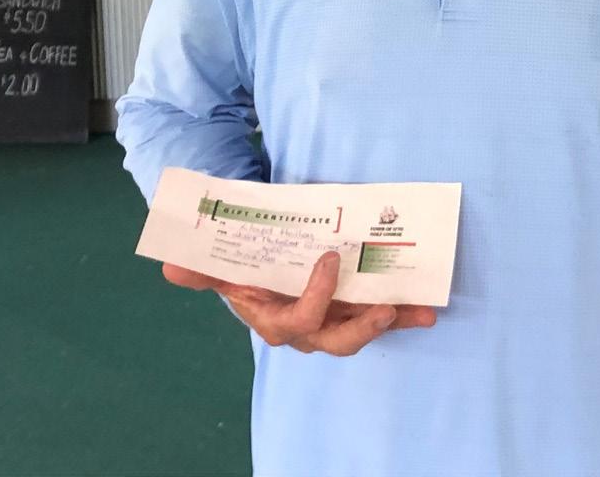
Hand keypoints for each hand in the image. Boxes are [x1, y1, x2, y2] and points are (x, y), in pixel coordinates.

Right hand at [162, 250, 436, 354]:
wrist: (263, 269)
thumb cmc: (246, 269)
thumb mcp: (225, 266)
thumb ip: (203, 269)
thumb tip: (171, 266)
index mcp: (276, 318)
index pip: (297, 321)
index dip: (316, 297)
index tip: (330, 260)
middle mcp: (309, 326)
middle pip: (336, 339)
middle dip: (361, 329)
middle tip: (383, 308)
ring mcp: (333, 319)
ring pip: (363, 330)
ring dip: (393, 321)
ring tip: (420, 312)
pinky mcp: (353, 309)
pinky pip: (381, 315)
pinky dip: (405, 315)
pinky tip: (428, 310)